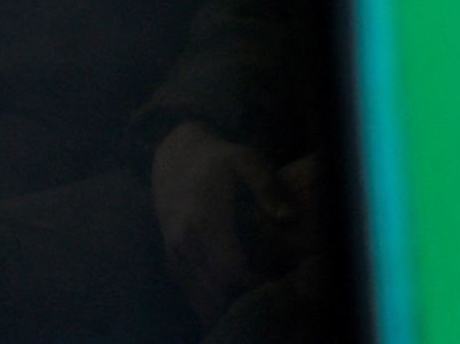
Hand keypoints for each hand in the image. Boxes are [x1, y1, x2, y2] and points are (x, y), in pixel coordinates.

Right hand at [152, 120, 297, 324]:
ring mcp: (174, 248)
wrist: (175, 154)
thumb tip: (288, 219)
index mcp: (203, 218)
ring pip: (200, 293)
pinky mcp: (171, 253)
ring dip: (226, 304)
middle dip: (244, 299)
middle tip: (271, 299)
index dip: (256, 286)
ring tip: (253, 305)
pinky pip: (188, 287)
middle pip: (216, 288)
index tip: (280, 287)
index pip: (231, 270)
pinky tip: (228, 305)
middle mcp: (184, 238)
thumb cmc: (218, 159)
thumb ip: (268, 188)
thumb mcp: (246, 161)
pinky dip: (208, 301)